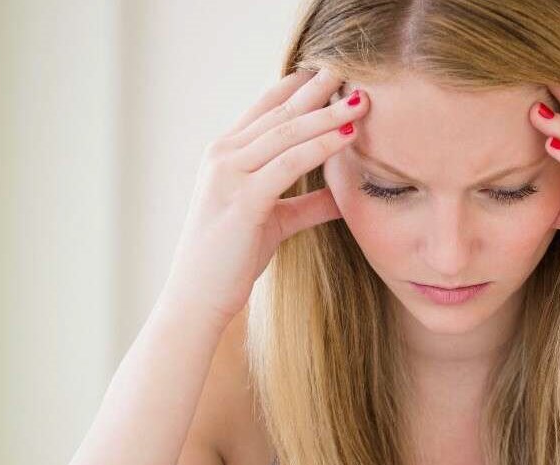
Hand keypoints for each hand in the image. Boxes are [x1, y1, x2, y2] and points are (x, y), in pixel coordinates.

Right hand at [160, 68, 366, 327]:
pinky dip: (320, 146)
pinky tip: (347, 135)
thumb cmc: (231, 259)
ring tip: (361, 98)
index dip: (298, 88)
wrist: (198, 298)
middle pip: (279, 113)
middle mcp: (223, 157)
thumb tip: (342, 196)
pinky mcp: (242, 200)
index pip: (265, 109)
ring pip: (286, 133)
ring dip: (326, 113)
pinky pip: (288, 163)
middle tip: (351, 70)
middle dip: (317, 90)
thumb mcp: (274, 222)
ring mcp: (229, 176)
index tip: (331, 75)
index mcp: (225, 155)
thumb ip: (305, 204)